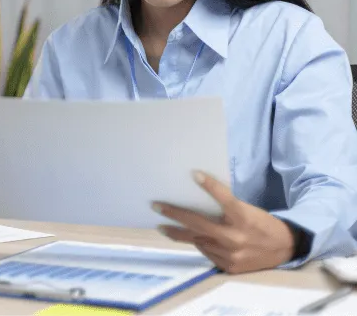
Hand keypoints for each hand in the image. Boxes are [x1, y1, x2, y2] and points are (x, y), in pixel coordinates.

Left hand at [153, 171, 294, 273]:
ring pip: (198, 241)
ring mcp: (232, 255)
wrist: (284, 249)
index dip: (210, 185)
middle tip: (156, 206)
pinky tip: (191, 239)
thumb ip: (226, 207)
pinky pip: (207, 253)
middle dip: (174, 214)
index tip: (193, 173)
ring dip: (180, 233)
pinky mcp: (230, 267)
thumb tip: (197, 196)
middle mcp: (236, 237)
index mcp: (243, 217)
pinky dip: (199, 244)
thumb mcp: (248, 210)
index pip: (225, 198)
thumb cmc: (261, 223)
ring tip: (164, 226)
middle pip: (198, 225)